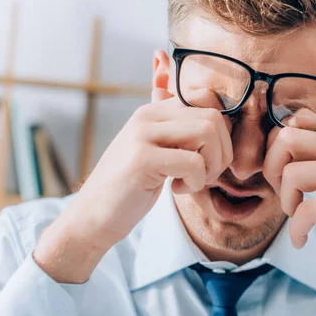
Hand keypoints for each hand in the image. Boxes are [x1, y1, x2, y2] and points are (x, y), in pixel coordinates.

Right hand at [34, 90, 232, 282]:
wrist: (94, 216)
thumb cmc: (132, 187)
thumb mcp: (158, 153)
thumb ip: (178, 132)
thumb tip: (213, 115)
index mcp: (154, 111)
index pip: (206, 98)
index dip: (222, 130)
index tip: (209, 156)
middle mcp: (148, 115)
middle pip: (213, 116)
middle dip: (222, 151)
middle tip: (206, 174)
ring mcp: (143, 134)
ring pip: (208, 132)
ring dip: (212, 165)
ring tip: (193, 181)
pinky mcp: (143, 158)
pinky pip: (194, 162)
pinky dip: (196, 181)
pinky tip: (177, 189)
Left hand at [263, 110, 315, 315]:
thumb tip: (283, 136)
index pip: (300, 120)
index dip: (277, 147)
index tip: (281, 175)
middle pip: (288, 138)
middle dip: (272, 169)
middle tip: (285, 197)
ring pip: (292, 173)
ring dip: (285, 202)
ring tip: (298, 219)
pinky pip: (305, 209)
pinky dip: (296, 230)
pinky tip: (301, 240)